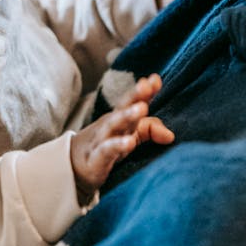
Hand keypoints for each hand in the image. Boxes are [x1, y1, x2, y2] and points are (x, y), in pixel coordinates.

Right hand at [71, 74, 172, 199]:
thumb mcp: (130, 136)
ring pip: (114, 124)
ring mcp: (102, 139)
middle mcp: (111, 124)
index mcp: (120, 117)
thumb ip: (150, 130)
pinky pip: (107, 149)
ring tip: (142, 108)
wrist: (74, 165)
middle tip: (146, 85)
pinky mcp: (96, 158)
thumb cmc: (106, 146)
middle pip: (122, 107)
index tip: (156, 79)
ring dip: (127, 115)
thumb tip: (171, 135)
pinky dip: (117, 145)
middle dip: (135, 95)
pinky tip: (129, 142)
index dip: (145, 91)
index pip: (133, 101)